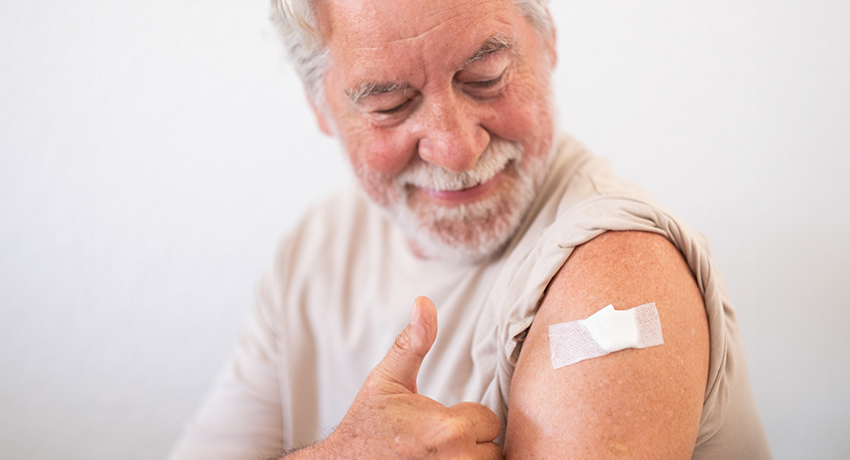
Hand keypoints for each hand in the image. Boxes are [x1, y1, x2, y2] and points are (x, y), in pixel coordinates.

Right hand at [309, 296, 502, 458]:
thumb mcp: (388, 379)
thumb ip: (413, 342)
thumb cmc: (367, 424)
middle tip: (440, 440)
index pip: (488, 420)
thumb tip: (424, 302)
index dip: (466, 418)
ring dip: (470, 458)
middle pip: (493, 449)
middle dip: (473, 443)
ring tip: (442, 452)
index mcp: (446, 429)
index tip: (439, 421)